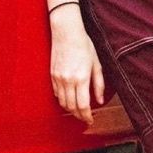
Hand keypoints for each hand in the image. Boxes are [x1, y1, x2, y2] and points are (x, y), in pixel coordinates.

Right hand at [49, 5, 104, 125]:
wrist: (66, 32)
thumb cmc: (84, 46)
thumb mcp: (96, 64)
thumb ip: (99, 84)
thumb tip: (100, 101)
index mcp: (81, 78)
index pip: (83, 105)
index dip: (87, 116)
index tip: (90, 120)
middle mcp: (68, 80)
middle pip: (72, 107)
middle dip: (79, 116)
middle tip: (85, 118)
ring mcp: (58, 78)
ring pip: (63, 102)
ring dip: (71, 110)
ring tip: (78, 111)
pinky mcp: (52, 75)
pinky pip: (57, 93)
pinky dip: (63, 100)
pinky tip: (69, 99)